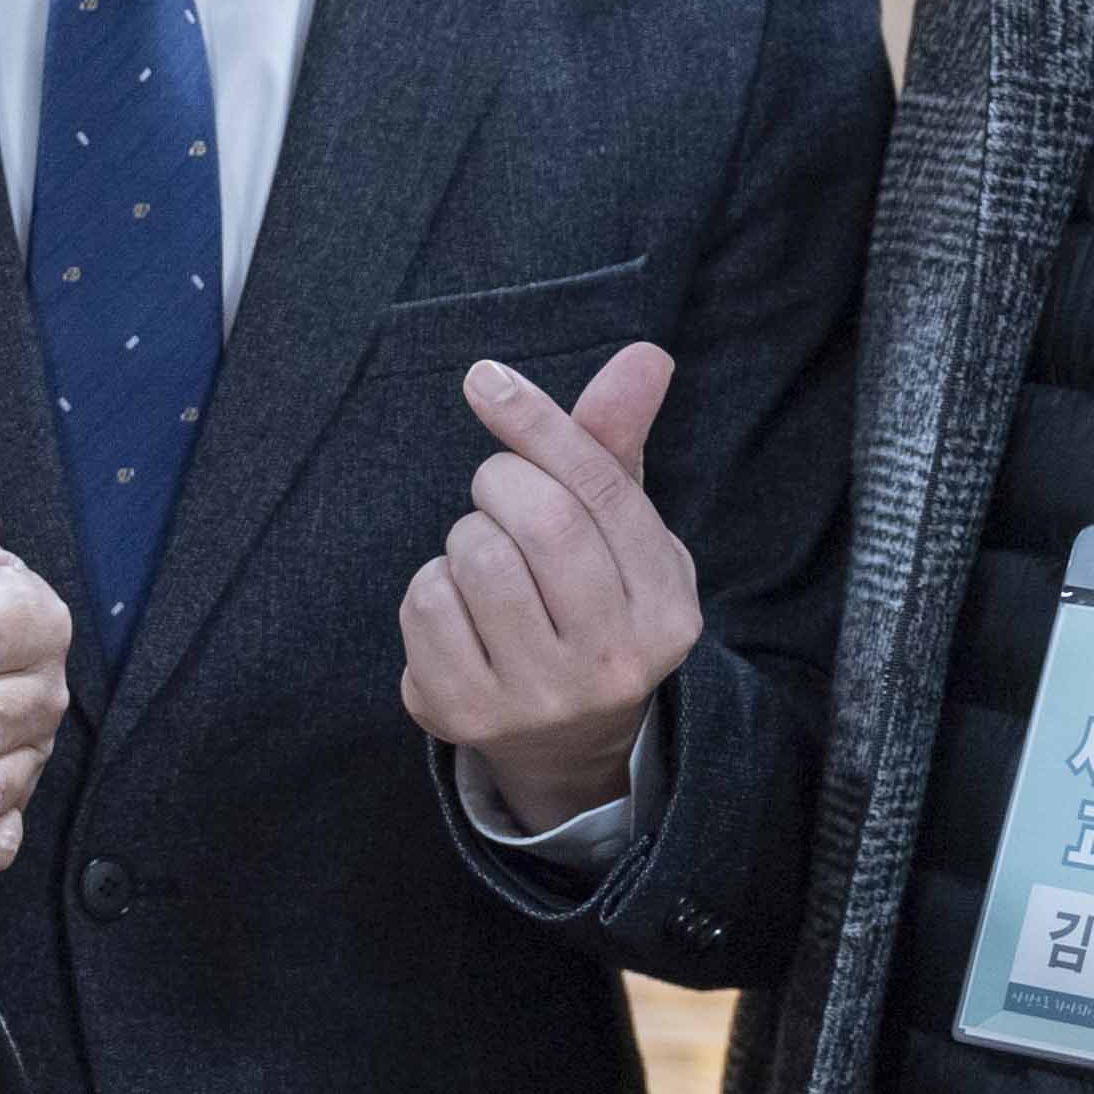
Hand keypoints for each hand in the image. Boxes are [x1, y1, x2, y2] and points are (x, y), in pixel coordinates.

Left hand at [399, 343, 696, 832]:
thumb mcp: (620, 534)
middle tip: (498, 494)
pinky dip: (431, 584)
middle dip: (500, 482)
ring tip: (487, 562)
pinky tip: (460, 610)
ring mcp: (540, 697)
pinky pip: (426, 602)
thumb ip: (615, 446)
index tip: (485, 378)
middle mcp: (615, 661)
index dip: (538, 424)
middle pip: (541, 519)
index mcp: (668, 608)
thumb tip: (645, 355)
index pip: (602, 490)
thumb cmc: (589, 602)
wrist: (563, 739)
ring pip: (476, 556)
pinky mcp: (467, 715)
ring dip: (465, 536)